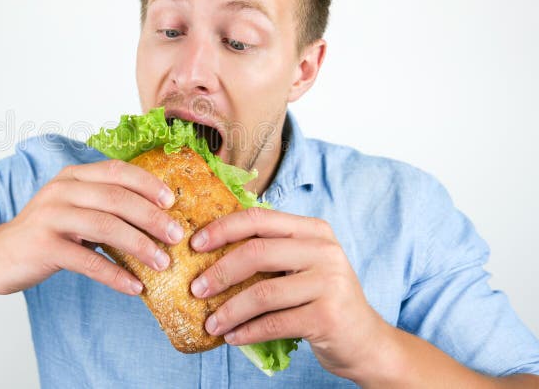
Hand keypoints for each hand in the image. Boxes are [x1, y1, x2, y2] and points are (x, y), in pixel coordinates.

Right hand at [0, 159, 184, 296]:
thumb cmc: (44, 233)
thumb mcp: (72, 208)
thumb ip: (103, 204)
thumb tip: (154, 215)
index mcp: (72, 176)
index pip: (116, 170)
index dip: (147, 184)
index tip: (171, 201)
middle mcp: (61, 191)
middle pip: (116, 198)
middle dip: (151, 217)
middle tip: (176, 235)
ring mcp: (51, 217)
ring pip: (105, 227)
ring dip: (140, 246)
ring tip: (163, 263)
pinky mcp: (44, 247)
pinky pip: (88, 261)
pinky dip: (116, 275)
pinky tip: (135, 287)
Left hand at [188, 207, 388, 379]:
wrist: (366, 342)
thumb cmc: (322, 299)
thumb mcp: (302, 265)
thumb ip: (270, 251)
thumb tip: (209, 250)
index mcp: (313, 229)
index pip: (258, 219)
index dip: (222, 229)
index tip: (195, 245)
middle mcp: (324, 250)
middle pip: (257, 253)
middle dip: (219, 272)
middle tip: (196, 289)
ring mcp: (329, 283)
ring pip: (262, 293)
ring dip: (229, 310)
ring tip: (211, 323)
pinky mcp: (327, 317)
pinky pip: (274, 323)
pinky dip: (247, 331)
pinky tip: (232, 337)